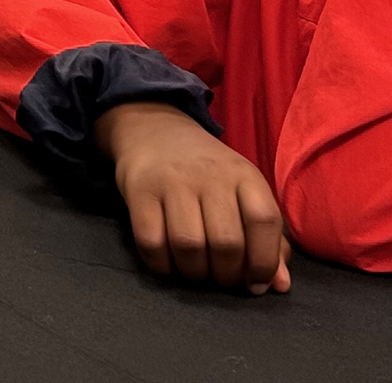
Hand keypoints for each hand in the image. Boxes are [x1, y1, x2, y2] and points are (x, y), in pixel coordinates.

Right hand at [95, 101, 291, 293]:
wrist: (154, 132)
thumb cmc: (209, 174)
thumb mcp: (244, 194)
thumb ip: (267, 240)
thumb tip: (279, 285)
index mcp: (245, 175)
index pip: (264, 221)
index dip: (264, 262)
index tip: (255, 283)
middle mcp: (210, 175)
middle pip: (226, 242)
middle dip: (226, 275)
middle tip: (220, 276)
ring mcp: (171, 180)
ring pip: (188, 245)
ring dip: (194, 273)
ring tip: (196, 270)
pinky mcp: (138, 189)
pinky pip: (150, 241)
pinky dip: (161, 264)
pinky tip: (167, 262)